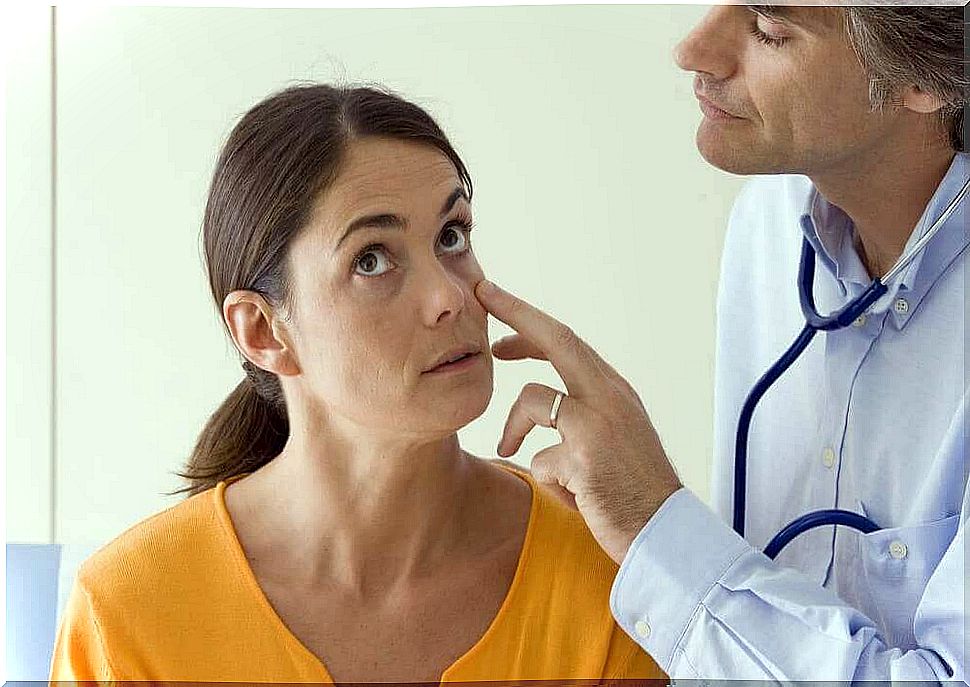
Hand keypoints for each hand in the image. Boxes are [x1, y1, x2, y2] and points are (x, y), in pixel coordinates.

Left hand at [476, 279, 681, 563]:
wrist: (666, 534)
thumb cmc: (633, 490)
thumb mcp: (613, 438)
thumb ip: (583, 414)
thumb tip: (540, 402)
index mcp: (615, 390)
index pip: (568, 341)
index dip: (530, 320)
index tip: (499, 302)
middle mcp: (610, 397)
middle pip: (557, 339)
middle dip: (516, 312)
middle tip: (483, 294)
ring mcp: (598, 425)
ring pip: (531, 400)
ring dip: (512, 428)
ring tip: (508, 451)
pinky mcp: (585, 459)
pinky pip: (539, 462)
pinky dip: (548, 482)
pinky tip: (574, 498)